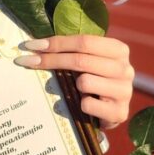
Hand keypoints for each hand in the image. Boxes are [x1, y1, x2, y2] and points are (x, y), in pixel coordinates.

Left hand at [14, 35, 134, 128]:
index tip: (30, 46)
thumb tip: (35, 45)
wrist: (111, 111)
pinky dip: (81, 105)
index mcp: (118, 50)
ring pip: (85, 82)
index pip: (84, 41)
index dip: (56, 43)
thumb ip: (72, 50)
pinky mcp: (120, 113)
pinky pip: (87, 105)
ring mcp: (125, 91)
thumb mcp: (89, 60)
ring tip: (77, 90)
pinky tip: (84, 105)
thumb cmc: (95, 79)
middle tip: (28, 62)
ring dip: (73, 87)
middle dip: (50, 60)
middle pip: (80, 60)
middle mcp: (125, 68)